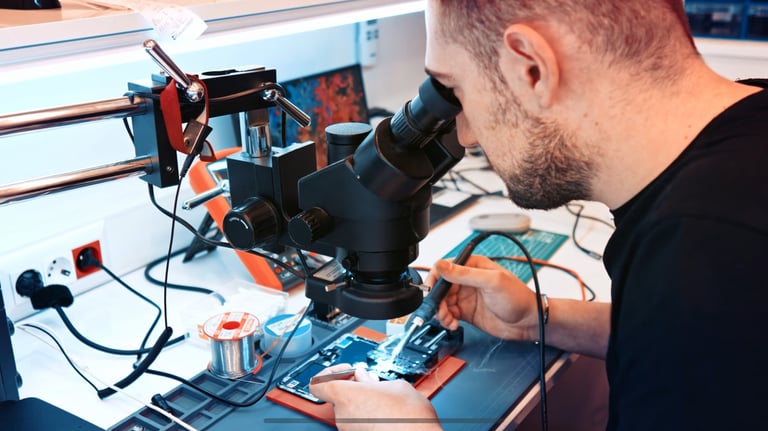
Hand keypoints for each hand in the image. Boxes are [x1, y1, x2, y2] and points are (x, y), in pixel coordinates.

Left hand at [309, 363, 440, 430]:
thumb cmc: (409, 418)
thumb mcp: (396, 386)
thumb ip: (373, 381)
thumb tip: (366, 379)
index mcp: (346, 396)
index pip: (318, 384)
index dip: (331, 374)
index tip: (347, 370)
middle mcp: (343, 416)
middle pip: (339, 397)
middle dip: (355, 389)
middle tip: (372, 383)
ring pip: (350, 412)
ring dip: (364, 404)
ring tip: (385, 400)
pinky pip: (359, 424)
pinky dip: (369, 418)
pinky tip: (387, 414)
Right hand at [430, 254, 538, 340]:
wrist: (529, 322)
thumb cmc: (518, 298)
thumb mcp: (491, 282)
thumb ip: (464, 274)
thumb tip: (441, 265)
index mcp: (472, 266)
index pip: (444, 267)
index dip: (435, 278)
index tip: (431, 290)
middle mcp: (467, 280)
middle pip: (441, 287)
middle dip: (437, 299)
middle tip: (440, 310)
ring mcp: (466, 297)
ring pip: (442, 302)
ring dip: (441, 312)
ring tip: (449, 320)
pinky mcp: (467, 312)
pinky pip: (449, 314)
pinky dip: (447, 320)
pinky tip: (453, 324)